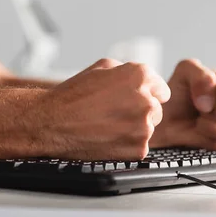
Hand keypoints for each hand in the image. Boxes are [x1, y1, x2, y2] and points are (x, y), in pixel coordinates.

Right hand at [38, 59, 170, 160]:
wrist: (52, 122)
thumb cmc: (74, 94)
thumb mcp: (101, 67)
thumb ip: (128, 71)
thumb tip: (142, 79)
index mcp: (140, 76)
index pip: (162, 90)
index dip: (148, 94)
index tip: (135, 99)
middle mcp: (146, 100)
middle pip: (156, 110)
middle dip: (140, 111)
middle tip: (115, 113)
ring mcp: (143, 127)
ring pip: (148, 128)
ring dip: (133, 128)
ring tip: (107, 124)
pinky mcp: (138, 149)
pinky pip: (140, 146)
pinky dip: (126, 144)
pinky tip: (107, 137)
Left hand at [150, 59, 215, 151]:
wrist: (171, 120)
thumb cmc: (182, 94)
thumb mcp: (185, 71)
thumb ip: (199, 75)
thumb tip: (210, 98)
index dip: (215, 91)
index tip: (206, 91)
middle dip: (208, 111)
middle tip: (202, 107)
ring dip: (206, 126)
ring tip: (203, 118)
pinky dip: (208, 140)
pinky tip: (207, 131)